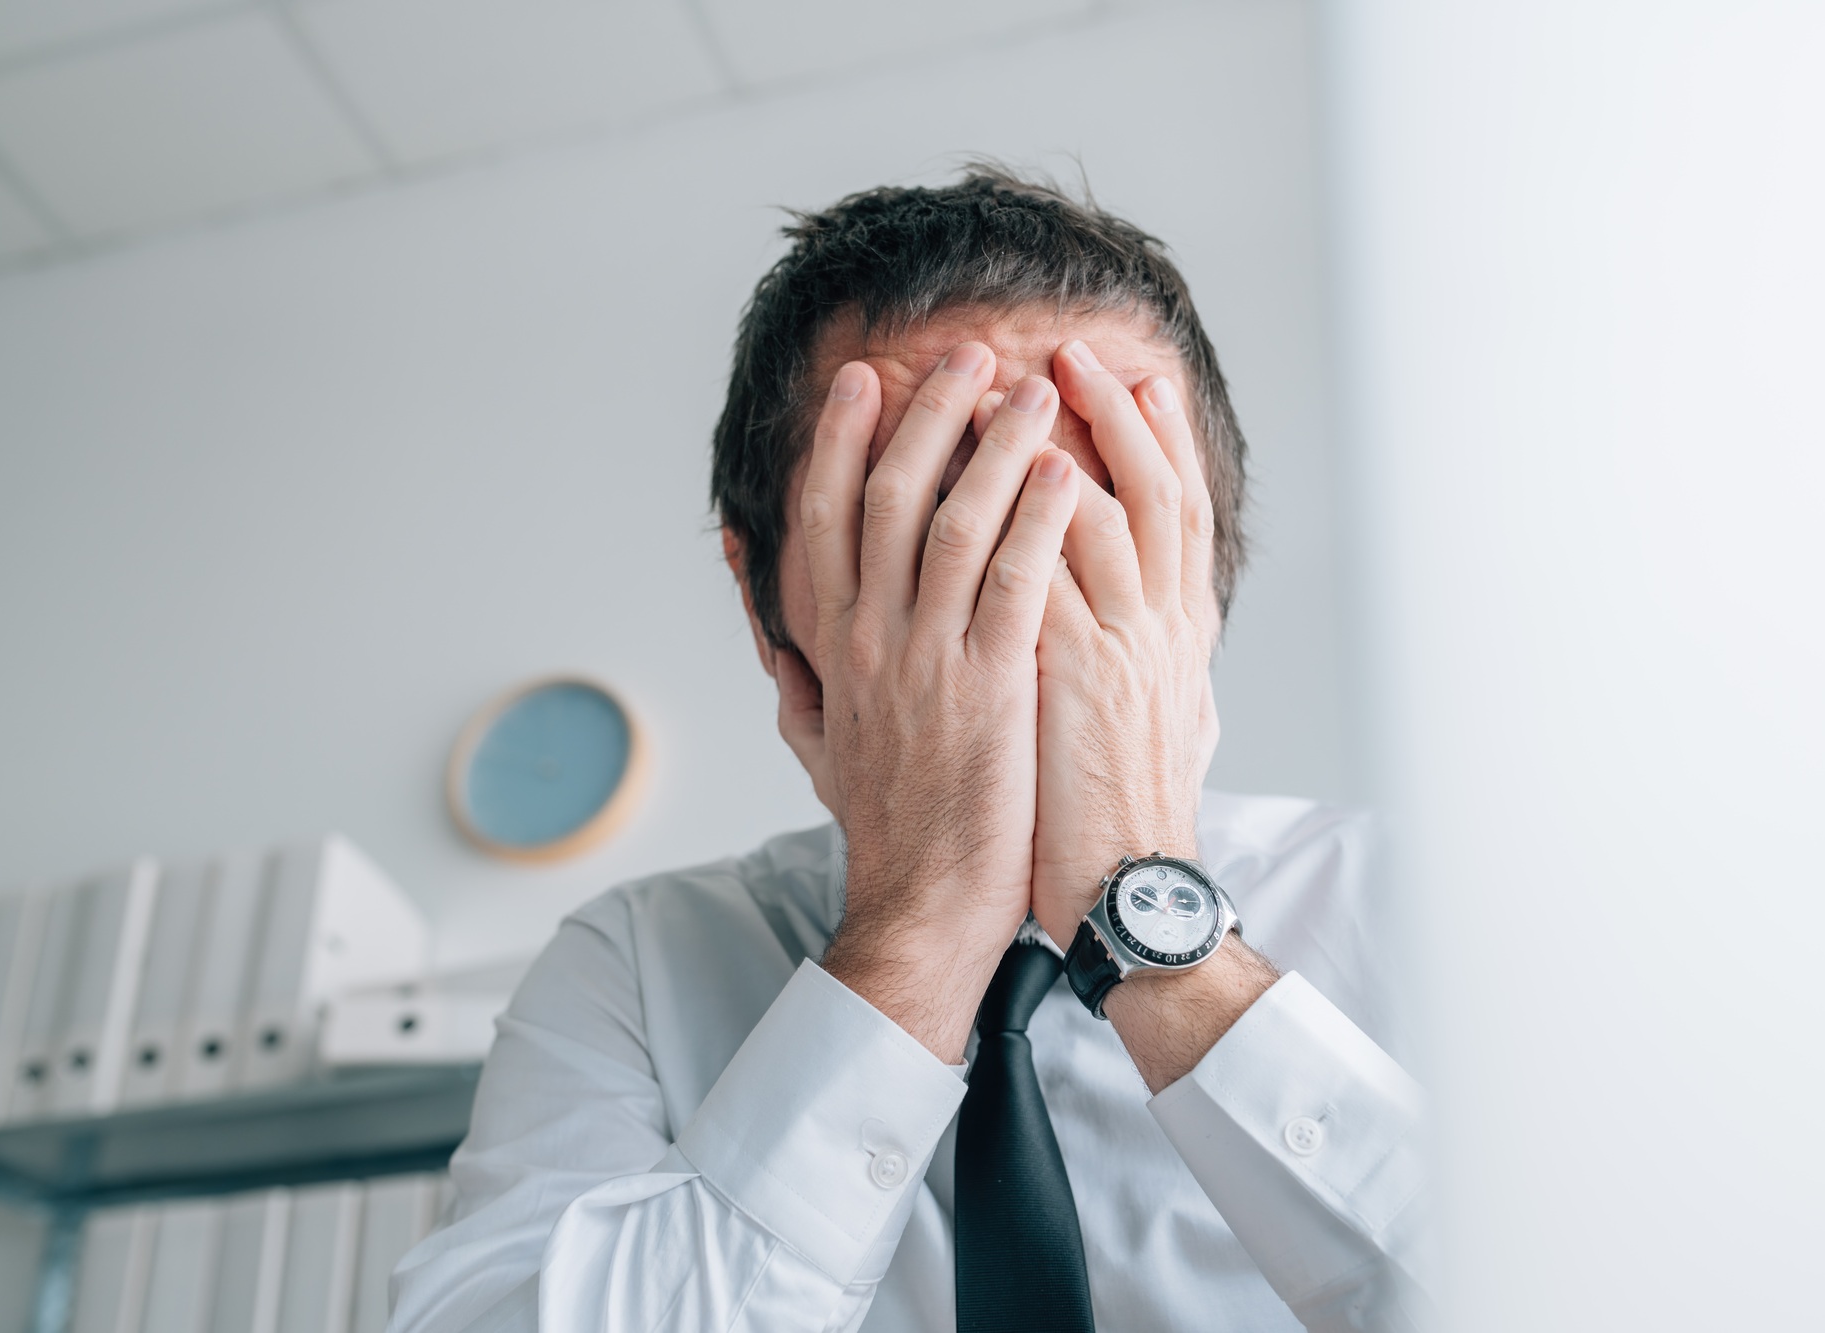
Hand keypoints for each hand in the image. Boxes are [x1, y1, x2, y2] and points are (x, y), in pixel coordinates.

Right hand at [798, 343, 1079, 1061]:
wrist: (923, 902)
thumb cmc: (881, 820)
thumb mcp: (812, 734)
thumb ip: (790, 660)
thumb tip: (756, 597)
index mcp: (832, 643)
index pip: (824, 515)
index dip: (840, 438)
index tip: (864, 379)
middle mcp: (872, 639)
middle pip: (889, 496)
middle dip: (928, 414)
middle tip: (968, 353)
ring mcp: (930, 661)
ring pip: (955, 524)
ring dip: (995, 445)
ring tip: (1034, 390)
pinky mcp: (992, 688)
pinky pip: (1016, 582)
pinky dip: (1041, 520)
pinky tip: (1068, 472)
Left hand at [1025, 339, 1221, 947]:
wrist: (1131, 890)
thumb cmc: (1129, 814)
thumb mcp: (1163, 725)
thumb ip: (1148, 661)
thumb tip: (1144, 625)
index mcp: (1178, 636)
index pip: (1181, 515)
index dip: (1162, 443)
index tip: (1139, 380)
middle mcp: (1163, 631)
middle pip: (1152, 494)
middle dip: (1114, 418)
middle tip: (1073, 353)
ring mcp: (1125, 652)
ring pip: (1101, 520)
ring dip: (1054, 450)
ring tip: (1014, 389)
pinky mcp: (1076, 681)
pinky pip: (1046, 580)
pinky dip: (1020, 523)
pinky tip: (987, 478)